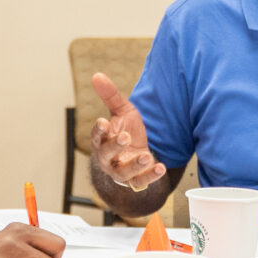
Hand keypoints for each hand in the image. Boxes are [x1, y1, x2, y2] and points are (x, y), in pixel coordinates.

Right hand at [89, 73, 165, 190]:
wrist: (140, 151)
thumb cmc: (127, 130)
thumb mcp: (123, 111)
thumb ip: (111, 95)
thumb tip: (96, 75)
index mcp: (102, 140)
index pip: (96, 136)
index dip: (99, 130)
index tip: (103, 122)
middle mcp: (108, 158)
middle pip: (106, 155)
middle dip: (115, 146)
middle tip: (125, 137)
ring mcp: (122, 170)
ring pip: (123, 172)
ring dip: (134, 165)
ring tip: (145, 156)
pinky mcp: (136, 179)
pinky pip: (141, 182)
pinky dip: (150, 176)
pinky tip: (160, 167)